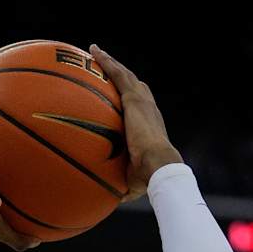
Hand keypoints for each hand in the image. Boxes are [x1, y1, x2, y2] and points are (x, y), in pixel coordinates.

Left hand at [89, 45, 182, 201]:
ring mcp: (142, 101)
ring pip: (124, 75)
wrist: (158, 166)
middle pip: (132, 86)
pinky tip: (94, 52)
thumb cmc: (148, 178)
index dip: (130, 101)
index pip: (138, 109)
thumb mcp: (132, 181)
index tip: (121, 99)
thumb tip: (110, 199)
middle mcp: (148, 108)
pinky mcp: (134, 98)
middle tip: (107, 69)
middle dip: (119, 76)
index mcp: (148, 126)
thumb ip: (120, 185)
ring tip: (95, 53)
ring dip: (111, 63)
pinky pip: (117, 74)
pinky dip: (106, 62)